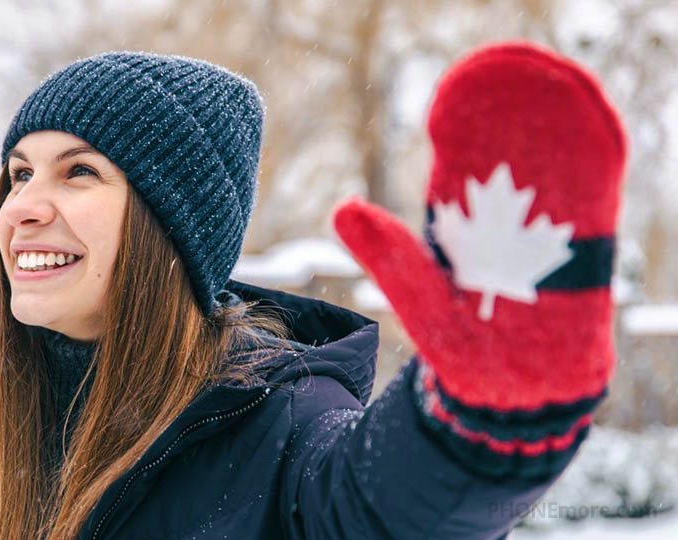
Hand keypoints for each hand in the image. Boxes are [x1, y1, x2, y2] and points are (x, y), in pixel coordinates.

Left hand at [332, 42, 626, 412]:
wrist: (514, 395)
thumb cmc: (463, 349)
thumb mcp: (420, 298)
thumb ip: (390, 255)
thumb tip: (342, 206)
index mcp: (468, 229)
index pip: (471, 164)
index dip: (470, 126)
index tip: (462, 95)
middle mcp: (508, 226)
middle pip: (518, 160)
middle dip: (517, 121)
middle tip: (513, 82)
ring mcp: (549, 239)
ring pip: (557, 176)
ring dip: (560, 138)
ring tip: (558, 98)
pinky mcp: (585, 258)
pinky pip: (591, 205)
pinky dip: (592, 169)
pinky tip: (592, 137)